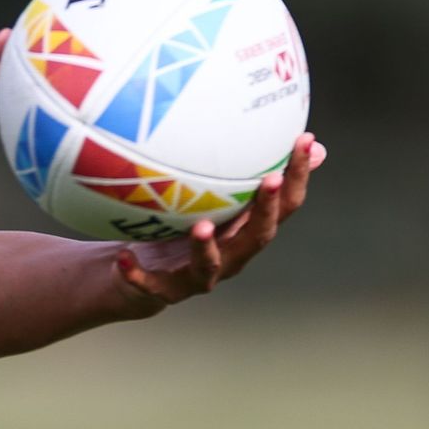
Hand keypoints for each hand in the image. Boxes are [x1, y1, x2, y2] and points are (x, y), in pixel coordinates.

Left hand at [116, 132, 326, 307]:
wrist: (143, 281)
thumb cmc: (182, 231)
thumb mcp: (213, 203)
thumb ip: (239, 176)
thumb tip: (292, 138)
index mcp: (245, 232)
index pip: (282, 206)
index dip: (297, 177)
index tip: (305, 141)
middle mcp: (230, 256)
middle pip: (257, 236)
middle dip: (267, 209)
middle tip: (271, 179)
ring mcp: (199, 276)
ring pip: (209, 265)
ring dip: (206, 246)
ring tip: (201, 226)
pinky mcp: (164, 290)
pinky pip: (150, 284)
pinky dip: (137, 273)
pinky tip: (122, 257)